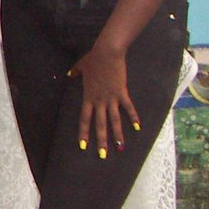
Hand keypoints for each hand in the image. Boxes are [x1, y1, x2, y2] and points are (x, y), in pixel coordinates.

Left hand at [70, 43, 138, 157]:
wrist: (107, 53)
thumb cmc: (93, 59)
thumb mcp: (81, 66)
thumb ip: (75, 73)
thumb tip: (69, 75)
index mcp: (88, 97)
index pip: (84, 119)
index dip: (84, 133)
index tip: (83, 146)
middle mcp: (99, 100)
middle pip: (99, 124)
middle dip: (101, 141)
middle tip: (103, 155)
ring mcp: (111, 98)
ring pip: (114, 120)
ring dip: (118, 135)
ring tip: (120, 148)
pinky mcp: (122, 92)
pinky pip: (128, 107)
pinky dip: (133, 117)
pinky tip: (138, 128)